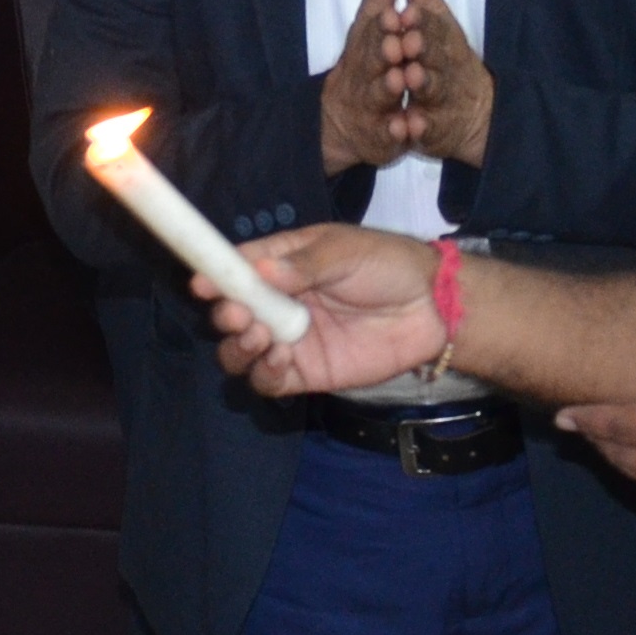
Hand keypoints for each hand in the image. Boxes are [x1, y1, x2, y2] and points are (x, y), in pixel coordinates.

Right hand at [217, 223, 446, 394]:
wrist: (433, 307)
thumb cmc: (387, 265)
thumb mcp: (345, 253)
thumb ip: (302, 267)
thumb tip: (258, 270)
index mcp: (281, 263)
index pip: (236, 269)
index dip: (215, 276)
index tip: (202, 284)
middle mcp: (277, 303)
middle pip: (231, 314)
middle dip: (226, 315)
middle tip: (240, 315)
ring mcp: (290, 340)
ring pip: (240, 352)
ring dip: (238, 346)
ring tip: (260, 335)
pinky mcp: (307, 374)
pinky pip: (268, 381)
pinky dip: (264, 373)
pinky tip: (282, 358)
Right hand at [320, 0, 415, 172]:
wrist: (344, 118)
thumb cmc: (366, 60)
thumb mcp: (374, 21)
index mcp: (366, 40)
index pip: (373, 24)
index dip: (383, 18)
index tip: (396, 11)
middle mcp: (364, 69)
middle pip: (373, 59)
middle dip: (383, 50)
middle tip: (396, 43)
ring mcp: (371, 103)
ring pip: (379, 95)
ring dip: (387, 87)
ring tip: (398, 81)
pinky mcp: (381, 133)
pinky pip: (388, 133)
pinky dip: (395, 131)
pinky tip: (405, 128)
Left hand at [381, 0, 492, 165]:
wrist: (473, 112)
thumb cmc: (446, 57)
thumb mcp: (434, 17)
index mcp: (443, 38)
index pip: (433, 25)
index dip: (422, 20)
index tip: (408, 12)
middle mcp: (446, 65)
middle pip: (435, 55)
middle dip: (423, 48)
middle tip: (409, 41)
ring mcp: (442, 97)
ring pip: (433, 90)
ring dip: (423, 83)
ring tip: (410, 77)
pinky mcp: (436, 127)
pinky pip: (429, 128)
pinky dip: (421, 127)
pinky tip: (411, 125)